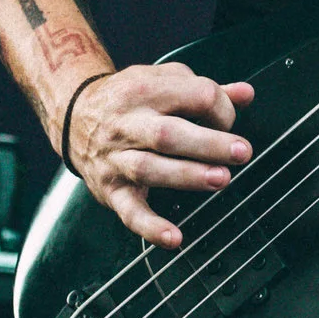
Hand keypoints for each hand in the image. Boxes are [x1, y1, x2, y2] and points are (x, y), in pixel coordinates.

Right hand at [66, 63, 254, 248]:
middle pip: (169, 135)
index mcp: (146, 91)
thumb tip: (245, 94)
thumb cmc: (128, 98)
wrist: (73, 114)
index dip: (220, 109)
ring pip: (150, 169)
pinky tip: (174, 237)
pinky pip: (129, 212)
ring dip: (188, 176)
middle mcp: (128, 124)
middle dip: (209, 144)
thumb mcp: (163, 80)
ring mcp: (117, 159)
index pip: (193, 96)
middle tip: (241, 153)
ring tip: (220, 180)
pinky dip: (151, 228)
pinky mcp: (110, 189)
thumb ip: (205, 88)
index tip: (228, 122)